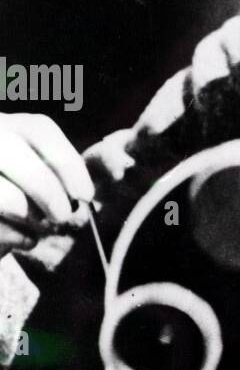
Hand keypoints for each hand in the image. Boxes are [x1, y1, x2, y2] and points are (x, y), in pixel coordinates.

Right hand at [0, 114, 94, 258]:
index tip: (85, 195)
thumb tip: (99, 184)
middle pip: (10, 148)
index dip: (66, 162)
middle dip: (43, 187)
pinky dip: (9, 236)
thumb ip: (62, 181)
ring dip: (25, 213)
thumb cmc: (20, 202)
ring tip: (38, 230)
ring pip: (1, 192)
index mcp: (7, 127)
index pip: (38, 130)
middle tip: (62, 216)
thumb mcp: (40, 183)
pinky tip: (23, 241)